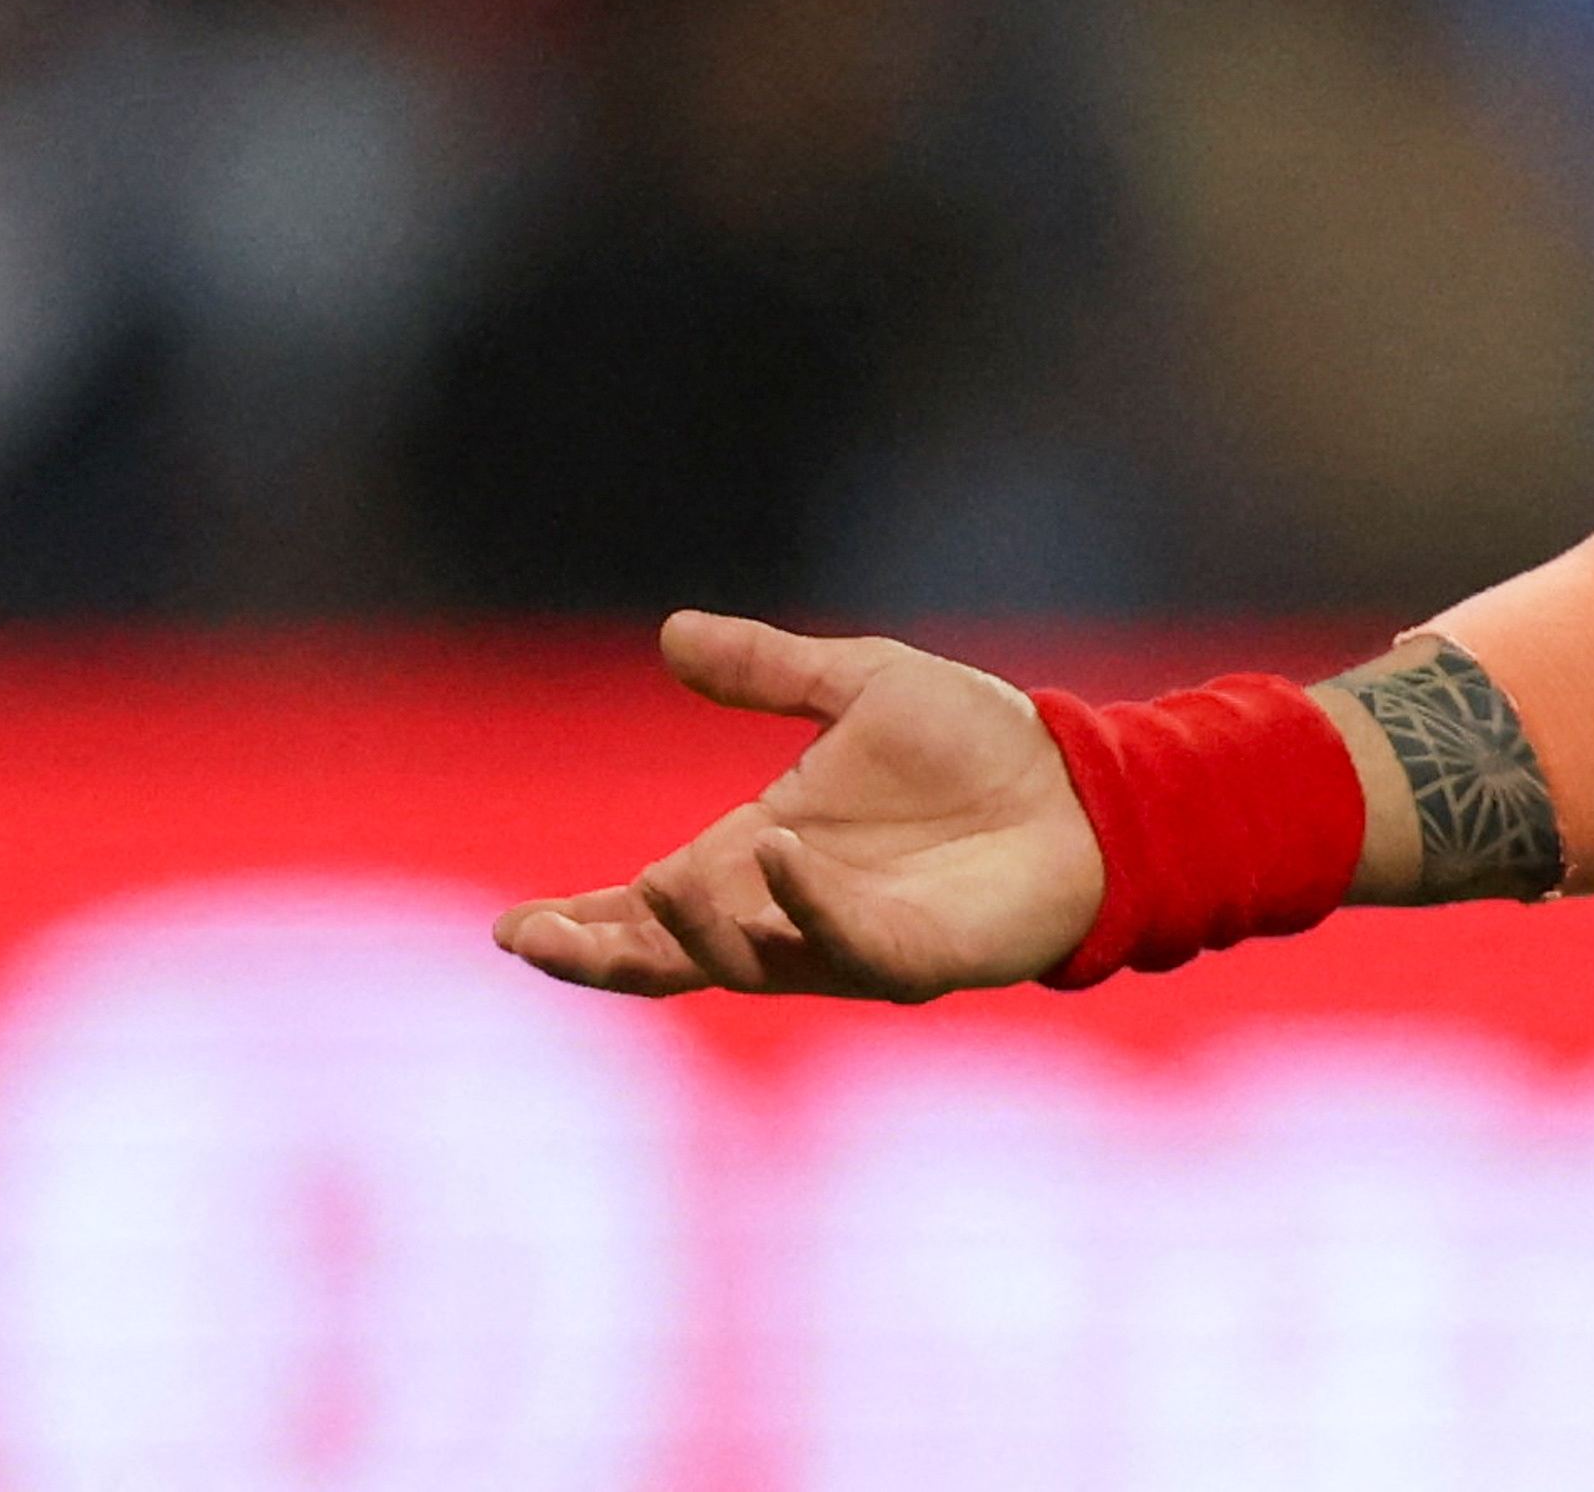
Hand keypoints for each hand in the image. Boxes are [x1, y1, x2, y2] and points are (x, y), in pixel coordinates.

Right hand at [494, 609, 1103, 1002]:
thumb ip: (768, 670)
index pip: (644, 907)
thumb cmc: (978, 746)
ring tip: (657, 882)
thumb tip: (674, 631)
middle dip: (601, 954)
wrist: (1084, 785)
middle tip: (536, 940)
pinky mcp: (910, 956)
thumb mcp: (861, 687)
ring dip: (692, 930)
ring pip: (741, 962)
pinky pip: (843, 942)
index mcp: (754, 858)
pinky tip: (778, 853)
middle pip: (668, 956)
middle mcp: (784, 912)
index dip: (578, 926)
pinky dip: (805, 904)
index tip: (509, 931)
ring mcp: (843, 942)